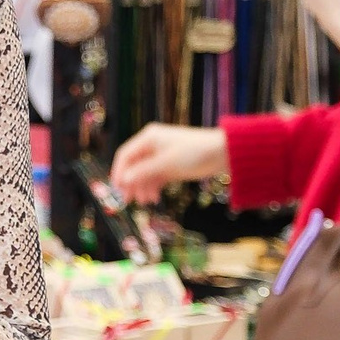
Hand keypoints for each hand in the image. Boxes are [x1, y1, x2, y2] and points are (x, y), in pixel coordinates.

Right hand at [109, 124, 227, 203]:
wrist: (222, 153)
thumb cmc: (194, 153)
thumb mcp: (167, 163)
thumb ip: (144, 171)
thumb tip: (124, 180)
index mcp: (148, 138)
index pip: (125, 155)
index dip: (118, 171)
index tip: (116, 188)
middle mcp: (152, 145)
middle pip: (133, 165)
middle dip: (130, 182)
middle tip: (127, 200)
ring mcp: (161, 156)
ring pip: (144, 173)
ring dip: (142, 187)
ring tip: (146, 202)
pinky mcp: (171, 165)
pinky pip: (155, 177)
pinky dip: (153, 187)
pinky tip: (154, 198)